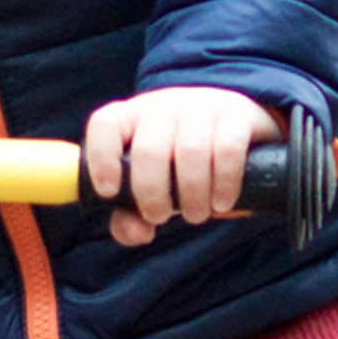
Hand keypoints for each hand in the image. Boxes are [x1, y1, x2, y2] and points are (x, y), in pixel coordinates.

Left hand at [82, 87, 280, 247]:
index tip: (110, 192)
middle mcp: (162, 107)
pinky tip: (222, 202)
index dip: (101, 159)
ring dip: (192, 193)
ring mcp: (200, 106)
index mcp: (130, 118)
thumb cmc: (178, 162)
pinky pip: (228, 148)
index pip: (104, 124)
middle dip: (152, 193)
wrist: (234, 124)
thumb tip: (139, 233)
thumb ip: (131, 215)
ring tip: (196, 215)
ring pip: (190, 150)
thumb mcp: (151, 184)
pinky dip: (224, 182)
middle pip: (149, 149)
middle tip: (160, 217)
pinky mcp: (236, 112)